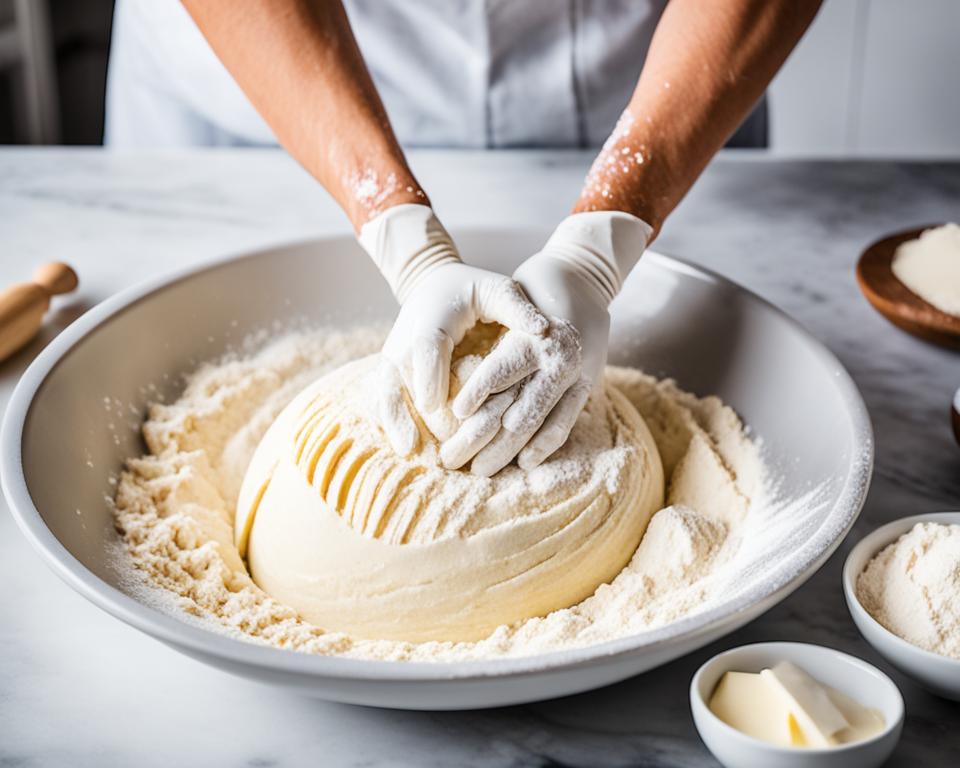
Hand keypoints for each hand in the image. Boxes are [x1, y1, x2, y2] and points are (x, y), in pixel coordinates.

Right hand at [359, 204, 547, 455]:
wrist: (431, 282)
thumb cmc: (472, 288)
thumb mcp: (496, 288)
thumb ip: (517, 307)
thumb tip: (543, 329)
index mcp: (432, 319)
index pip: (428, 352)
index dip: (435, 382)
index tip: (449, 412)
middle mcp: (405, 339)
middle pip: (409, 381)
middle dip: (426, 415)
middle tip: (450, 447)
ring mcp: (393, 356)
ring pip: (389, 393)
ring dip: (401, 423)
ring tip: (414, 452)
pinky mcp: (389, 369)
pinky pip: (384, 398)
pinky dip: (392, 422)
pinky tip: (406, 448)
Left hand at [444, 211, 651, 475]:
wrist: (586, 276)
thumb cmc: (536, 285)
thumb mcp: (510, 298)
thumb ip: (490, 335)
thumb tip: (447, 369)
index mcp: (535, 336)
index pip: (501, 370)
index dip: (476, 394)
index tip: (452, 415)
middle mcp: (558, 359)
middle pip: (517, 410)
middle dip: (481, 438)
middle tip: (450, 460)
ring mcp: (577, 375)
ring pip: (537, 424)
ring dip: (507, 451)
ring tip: (480, 471)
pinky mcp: (588, 385)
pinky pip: (565, 422)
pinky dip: (543, 444)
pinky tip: (524, 463)